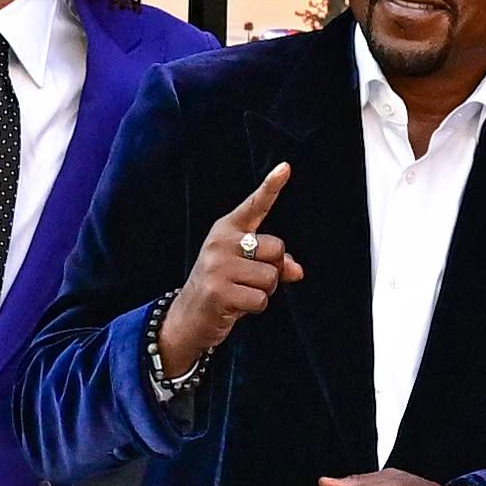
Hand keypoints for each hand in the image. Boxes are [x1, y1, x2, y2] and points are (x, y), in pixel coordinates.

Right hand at [158, 162, 297, 377]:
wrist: (187, 318)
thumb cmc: (223, 288)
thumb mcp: (246, 269)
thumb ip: (273, 263)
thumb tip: (298, 270)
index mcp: (227, 229)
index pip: (254, 205)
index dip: (271, 186)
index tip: (286, 167)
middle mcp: (221, 242)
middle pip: (276, 248)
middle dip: (273, 270)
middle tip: (249, 281)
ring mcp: (218, 266)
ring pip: (271, 277)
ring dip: (264, 292)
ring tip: (241, 294)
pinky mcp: (219, 291)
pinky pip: (261, 299)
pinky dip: (255, 308)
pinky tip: (235, 307)